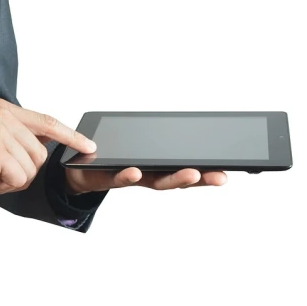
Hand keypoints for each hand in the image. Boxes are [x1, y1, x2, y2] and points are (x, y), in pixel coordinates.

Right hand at [0, 98, 94, 202]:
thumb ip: (14, 136)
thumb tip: (45, 144)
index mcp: (1, 109)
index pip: (46, 121)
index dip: (71, 135)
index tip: (88, 146)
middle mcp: (2, 115)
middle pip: (41, 153)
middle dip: (23, 171)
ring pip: (31, 168)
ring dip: (11, 180)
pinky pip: (19, 177)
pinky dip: (3, 186)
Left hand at [65, 157, 227, 193]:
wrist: (79, 172)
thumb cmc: (113, 159)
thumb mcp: (138, 147)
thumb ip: (156, 142)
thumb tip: (181, 125)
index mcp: (157, 167)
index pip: (186, 169)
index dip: (206, 172)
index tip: (227, 171)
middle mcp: (147, 175)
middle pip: (176, 178)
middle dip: (199, 178)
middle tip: (218, 177)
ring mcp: (130, 177)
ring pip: (154, 180)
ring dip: (172, 178)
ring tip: (190, 174)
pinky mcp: (107, 176)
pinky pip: (119, 176)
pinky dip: (127, 175)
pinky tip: (135, 171)